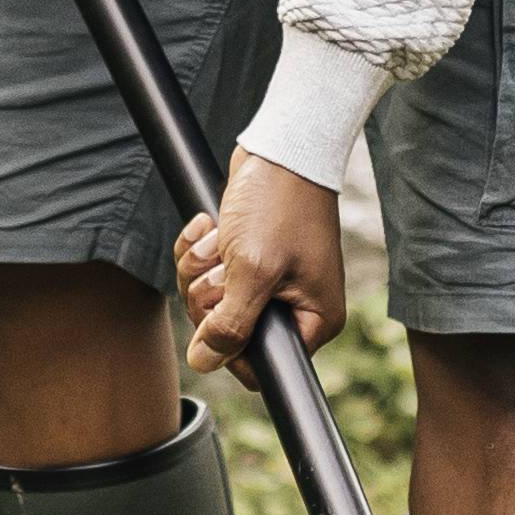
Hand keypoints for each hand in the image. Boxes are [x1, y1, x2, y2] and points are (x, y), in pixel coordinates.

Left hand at [177, 151, 346, 384]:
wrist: (280, 149)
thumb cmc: (279, 205)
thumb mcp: (252, 270)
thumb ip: (229, 325)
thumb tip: (204, 363)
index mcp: (313, 320)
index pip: (260, 365)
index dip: (229, 349)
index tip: (219, 317)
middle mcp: (294, 305)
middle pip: (227, 333)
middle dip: (210, 296)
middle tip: (225, 264)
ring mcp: (269, 282)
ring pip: (210, 301)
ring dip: (202, 269)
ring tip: (220, 237)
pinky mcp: (247, 258)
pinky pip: (207, 273)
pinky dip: (200, 251)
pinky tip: (210, 226)